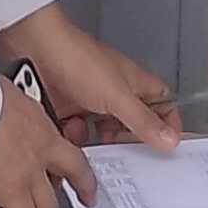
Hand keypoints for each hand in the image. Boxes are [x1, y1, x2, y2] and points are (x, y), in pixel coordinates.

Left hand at [0, 3, 183, 153]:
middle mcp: (115, 91)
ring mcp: (92, 101)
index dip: (168, 124)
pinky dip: (75, 136)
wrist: (37, 50)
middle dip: (129, 140)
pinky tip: (71, 132)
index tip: (167, 145)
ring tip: (97, 149)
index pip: (163, 104)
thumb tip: (170, 140)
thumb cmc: (78, 59)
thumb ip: (143, 121)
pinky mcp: (69, 109)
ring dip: (100, 141)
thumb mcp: (117, 97)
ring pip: (104, 131)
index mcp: (134, 83)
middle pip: (133, 124)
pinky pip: (79, 133)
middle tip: (129, 157)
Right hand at [0, 74, 94, 207]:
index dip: (79, 173)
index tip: (82, 182)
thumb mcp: (4, 95)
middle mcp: (42, 149)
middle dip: (62, 197)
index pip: (69, 153)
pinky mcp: (11, 191)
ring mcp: (29, 172)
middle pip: (65, 181)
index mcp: (40, 124)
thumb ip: (9, 112)